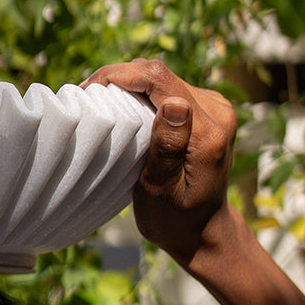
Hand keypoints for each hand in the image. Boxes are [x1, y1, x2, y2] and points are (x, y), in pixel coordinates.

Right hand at [81, 58, 236, 265]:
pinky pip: (168, 88)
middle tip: (87, 99)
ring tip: (100, 103)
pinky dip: (142, 94)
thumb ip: (168, 147)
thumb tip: (174, 104)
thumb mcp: (162, 190)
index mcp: (208, 133)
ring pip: (163, 78)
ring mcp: (214, 108)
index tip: (87, 91)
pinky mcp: (206, 109)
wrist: (202, 229)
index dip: (119, 76)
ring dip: (129, 85)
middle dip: (120, 79)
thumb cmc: (175, 218)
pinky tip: (123, 109)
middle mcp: (217, 112)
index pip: (160, 80)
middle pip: (161, 74)